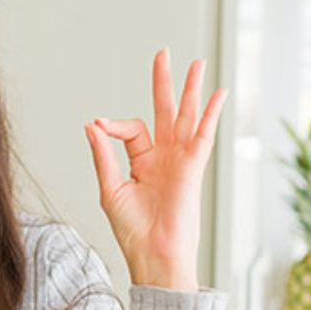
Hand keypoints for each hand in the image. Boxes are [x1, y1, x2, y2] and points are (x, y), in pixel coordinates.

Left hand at [83, 48, 226, 290]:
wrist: (154, 255)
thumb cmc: (133, 232)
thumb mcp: (110, 189)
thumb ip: (103, 155)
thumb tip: (92, 124)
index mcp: (142, 163)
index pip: (132, 129)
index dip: (114, 124)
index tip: (100, 127)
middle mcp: (163, 158)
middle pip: (165, 112)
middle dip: (164, 83)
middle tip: (163, 54)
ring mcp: (179, 161)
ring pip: (186, 117)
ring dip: (191, 90)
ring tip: (197, 64)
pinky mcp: (192, 168)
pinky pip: (203, 135)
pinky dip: (210, 114)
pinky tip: (218, 94)